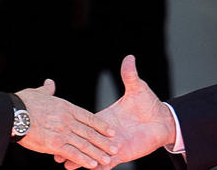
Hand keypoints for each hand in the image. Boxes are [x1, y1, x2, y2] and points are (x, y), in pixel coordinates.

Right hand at [15, 79, 117, 168]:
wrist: (13, 113)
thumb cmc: (23, 102)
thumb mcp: (38, 92)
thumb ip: (47, 90)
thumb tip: (50, 82)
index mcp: (65, 107)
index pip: (88, 117)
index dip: (101, 125)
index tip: (111, 131)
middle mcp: (67, 120)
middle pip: (90, 132)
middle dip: (104, 141)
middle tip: (116, 148)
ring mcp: (62, 132)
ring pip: (84, 144)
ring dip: (97, 153)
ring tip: (108, 160)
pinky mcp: (54, 144)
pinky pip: (72, 153)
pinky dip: (83, 160)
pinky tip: (92, 165)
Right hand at [56, 55, 176, 168]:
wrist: (163, 120)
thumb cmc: (149, 104)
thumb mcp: (137, 88)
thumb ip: (130, 75)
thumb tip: (129, 57)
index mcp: (105, 117)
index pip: (85, 122)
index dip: (71, 125)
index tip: (57, 125)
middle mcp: (106, 133)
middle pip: (83, 140)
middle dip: (69, 145)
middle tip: (53, 150)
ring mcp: (113, 145)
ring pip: (92, 154)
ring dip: (79, 159)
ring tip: (65, 164)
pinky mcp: (122, 155)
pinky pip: (107, 163)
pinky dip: (98, 166)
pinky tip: (88, 169)